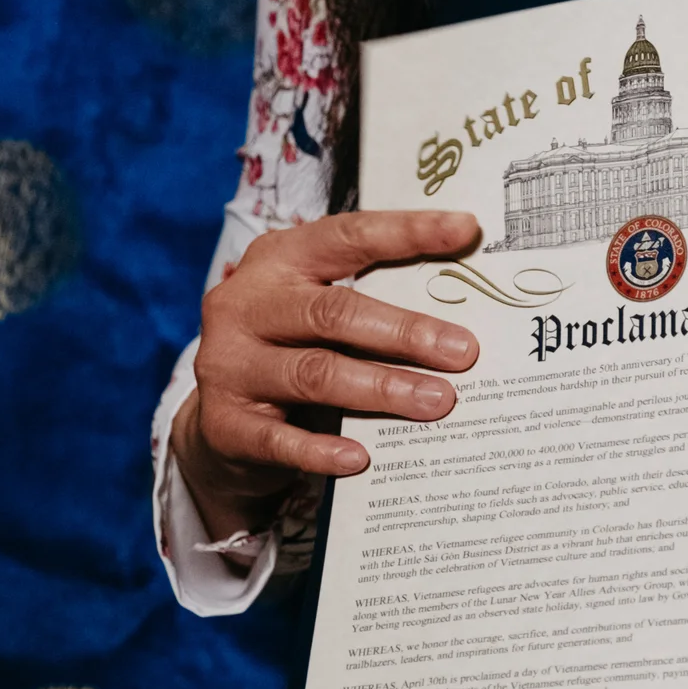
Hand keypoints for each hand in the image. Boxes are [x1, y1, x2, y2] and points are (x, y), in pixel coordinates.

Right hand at [171, 211, 483, 545]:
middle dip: (405, 332)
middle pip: (333, 312)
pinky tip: (360, 457)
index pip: (347, 237)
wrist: (222, 428)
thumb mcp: (323, 318)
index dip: (407, 232)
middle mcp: (246, 305)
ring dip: (383, 389)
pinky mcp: (226, 424)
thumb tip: (463, 324)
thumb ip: (372, 306)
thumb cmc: (295, 354)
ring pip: (316, 374)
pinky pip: (280, 440)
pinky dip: (322, 450)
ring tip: (438, 402)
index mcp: (278, 262)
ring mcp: (229, 364)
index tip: (465, 230)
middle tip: (464, 352)